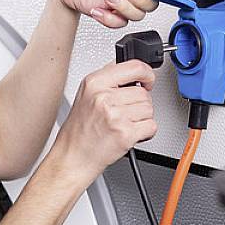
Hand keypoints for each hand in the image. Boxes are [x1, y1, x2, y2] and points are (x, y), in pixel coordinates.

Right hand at [45, 60, 156, 187]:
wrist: (72, 157)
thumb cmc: (79, 130)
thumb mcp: (86, 94)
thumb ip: (109, 79)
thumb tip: (132, 71)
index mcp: (95, 82)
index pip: (134, 67)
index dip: (147, 74)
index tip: (148, 80)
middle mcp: (104, 97)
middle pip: (144, 92)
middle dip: (139, 104)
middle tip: (123, 113)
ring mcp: (115, 115)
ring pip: (149, 109)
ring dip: (142, 118)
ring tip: (123, 124)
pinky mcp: (125, 133)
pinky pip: (151, 126)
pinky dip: (145, 132)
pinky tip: (129, 133)